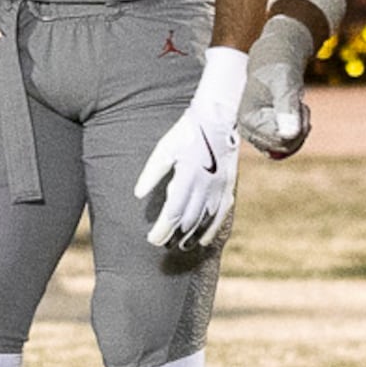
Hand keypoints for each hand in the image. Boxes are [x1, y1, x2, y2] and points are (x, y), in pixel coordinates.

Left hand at [135, 49, 248, 250]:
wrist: (217, 119)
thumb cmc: (186, 133)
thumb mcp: (163, 149)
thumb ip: (151, 173)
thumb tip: (138, 195)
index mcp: (187, 176)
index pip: (174, 212)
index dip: (163, 229)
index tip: (152, 240)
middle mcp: (205, 186)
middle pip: (189, 220)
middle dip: (175, 236)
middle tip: (162, 246)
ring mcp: (219, 188)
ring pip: (205, 220)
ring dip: (192, 237)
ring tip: (180, 247)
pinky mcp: (228, 187)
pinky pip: (221, 214)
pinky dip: (211, 230)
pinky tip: (203, 241)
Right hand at [240, 11, 316, 160]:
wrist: (275, 61)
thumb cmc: (279, 68)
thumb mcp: (286, 83)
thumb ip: (286, 107)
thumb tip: (289, 134)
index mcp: (248, 120)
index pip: (281, 140)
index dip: (298, 125)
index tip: (299, 104)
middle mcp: (248, 131)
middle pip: (285, 146)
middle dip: (299, 126)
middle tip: (300, 104)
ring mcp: (256, 135)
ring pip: (289, 147)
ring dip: (300, 128)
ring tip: (297, 106)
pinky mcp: (265, 135)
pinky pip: (287, 145)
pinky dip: (297, 132)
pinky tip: (297, 114)